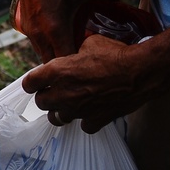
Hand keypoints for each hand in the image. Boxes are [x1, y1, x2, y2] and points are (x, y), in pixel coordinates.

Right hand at [8, 0, 114, 60]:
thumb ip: (106, 1)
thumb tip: (123, 10)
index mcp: (56, 28)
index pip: (68, 62)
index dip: (81, 69)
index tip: (94, 68)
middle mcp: (40, 34)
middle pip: (55, 65)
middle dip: (69, 69)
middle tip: (86, 67)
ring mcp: (31, 31)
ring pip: (45, 56)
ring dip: (57, 59)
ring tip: (74, 59)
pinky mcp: (26, 27)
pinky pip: (38, 46)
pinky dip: (49, 49)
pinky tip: (60, 45)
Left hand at [21, 34, 159, 132]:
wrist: (140, 72)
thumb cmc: (115, 54)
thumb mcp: (89, 43)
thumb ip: (75, 52)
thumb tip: (75, 54)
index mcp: (57, 72)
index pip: (29, 83)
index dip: (32, 82)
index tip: (36, 81)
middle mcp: (63, 93)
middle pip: (41, 103)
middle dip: (45, 96)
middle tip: (54, 90)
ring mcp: (78, 110)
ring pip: (57, 118)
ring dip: (61, 110)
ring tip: (69, 102)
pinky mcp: (95, 120)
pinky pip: (83, 125)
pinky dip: (86, 119)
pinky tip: (91, 110)